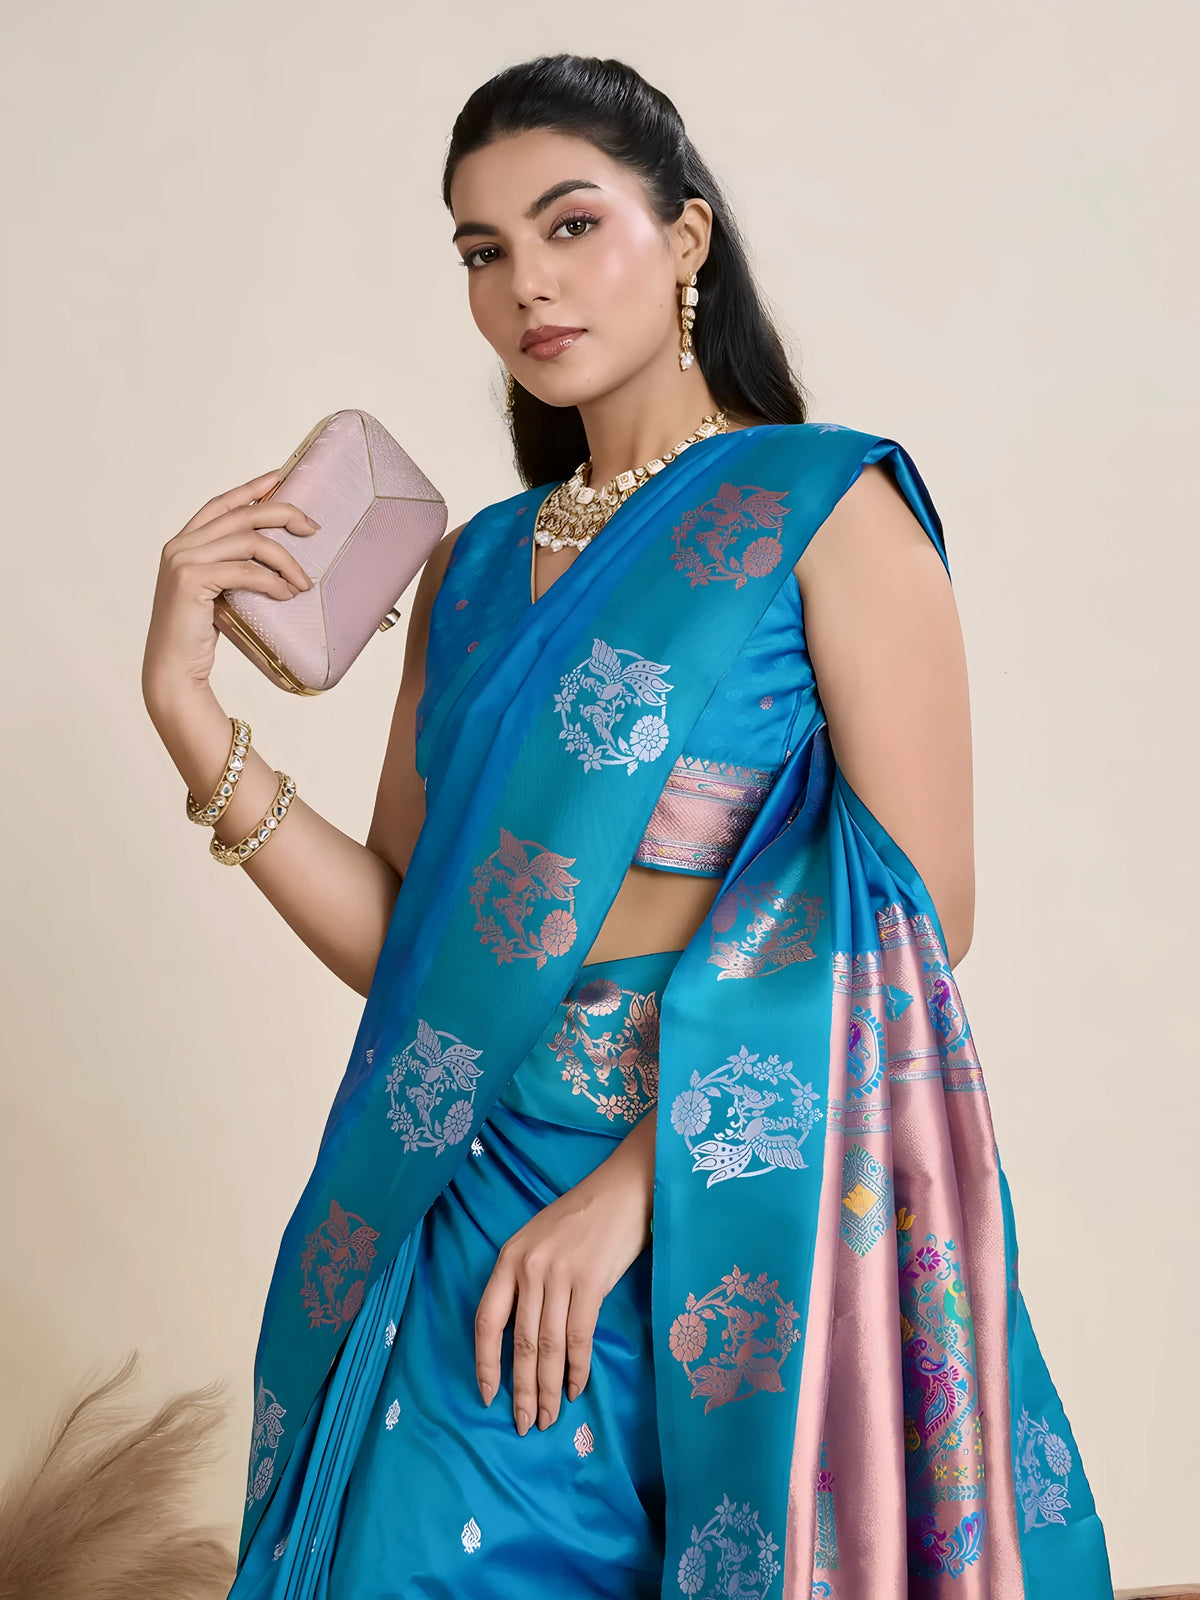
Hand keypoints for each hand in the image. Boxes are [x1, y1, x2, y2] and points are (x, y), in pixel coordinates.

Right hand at [141, 469, 319, 705]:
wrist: (174, 668)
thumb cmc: (197, 635)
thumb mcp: (216, 591)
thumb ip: (232, 567)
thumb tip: (275, 556)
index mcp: (183, 543)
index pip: (221, 504)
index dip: (251, 488)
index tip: (279, 477)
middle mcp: (180, 545)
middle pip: (242, 516)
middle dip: (283, 515)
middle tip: (312, 529)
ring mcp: (183, 561)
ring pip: (250, 542)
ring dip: (285, 560)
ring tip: (303, 582)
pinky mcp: (192, 581)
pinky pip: (246, 571)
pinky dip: (273, 581)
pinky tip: (287, 594)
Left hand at [474, 1130, 653, 1435]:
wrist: (622, 1190)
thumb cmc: (581, 1217)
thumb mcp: (539, 1241)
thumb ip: (525, 1280)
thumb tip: (520, 1337)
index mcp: (509, 1258)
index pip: (487, 1321)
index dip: (485, 1363)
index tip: (488, 1396)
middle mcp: (528, 1268)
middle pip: (519, 1343)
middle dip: (521, 1390)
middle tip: (525, 1424)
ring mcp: (559, 1274)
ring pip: (547, 1346)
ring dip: (547, 1388)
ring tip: (548, 1417)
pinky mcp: (591, 1281)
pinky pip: (578, 1336)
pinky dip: (576, 1368)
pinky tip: (575, 1389)